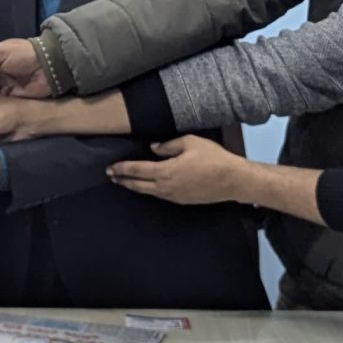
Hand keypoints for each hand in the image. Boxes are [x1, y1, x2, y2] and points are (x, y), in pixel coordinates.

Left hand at [106, 134, 255, 206]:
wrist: (232, 180)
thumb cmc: (213, 158)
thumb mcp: (190, 143)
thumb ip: (168, 145)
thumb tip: (153, 148)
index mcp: (166, 171)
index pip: (137, 170)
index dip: (122, 168)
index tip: (110, 168)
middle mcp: (166, 186)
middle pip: (138, 185)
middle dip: (123, 180)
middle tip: (111, 177)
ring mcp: (174, 195)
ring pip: (148, 192)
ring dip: (135, 186)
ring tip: (124, 182)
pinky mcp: (182, 200)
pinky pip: (160, 195)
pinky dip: (149, 190)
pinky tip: (147, 186)